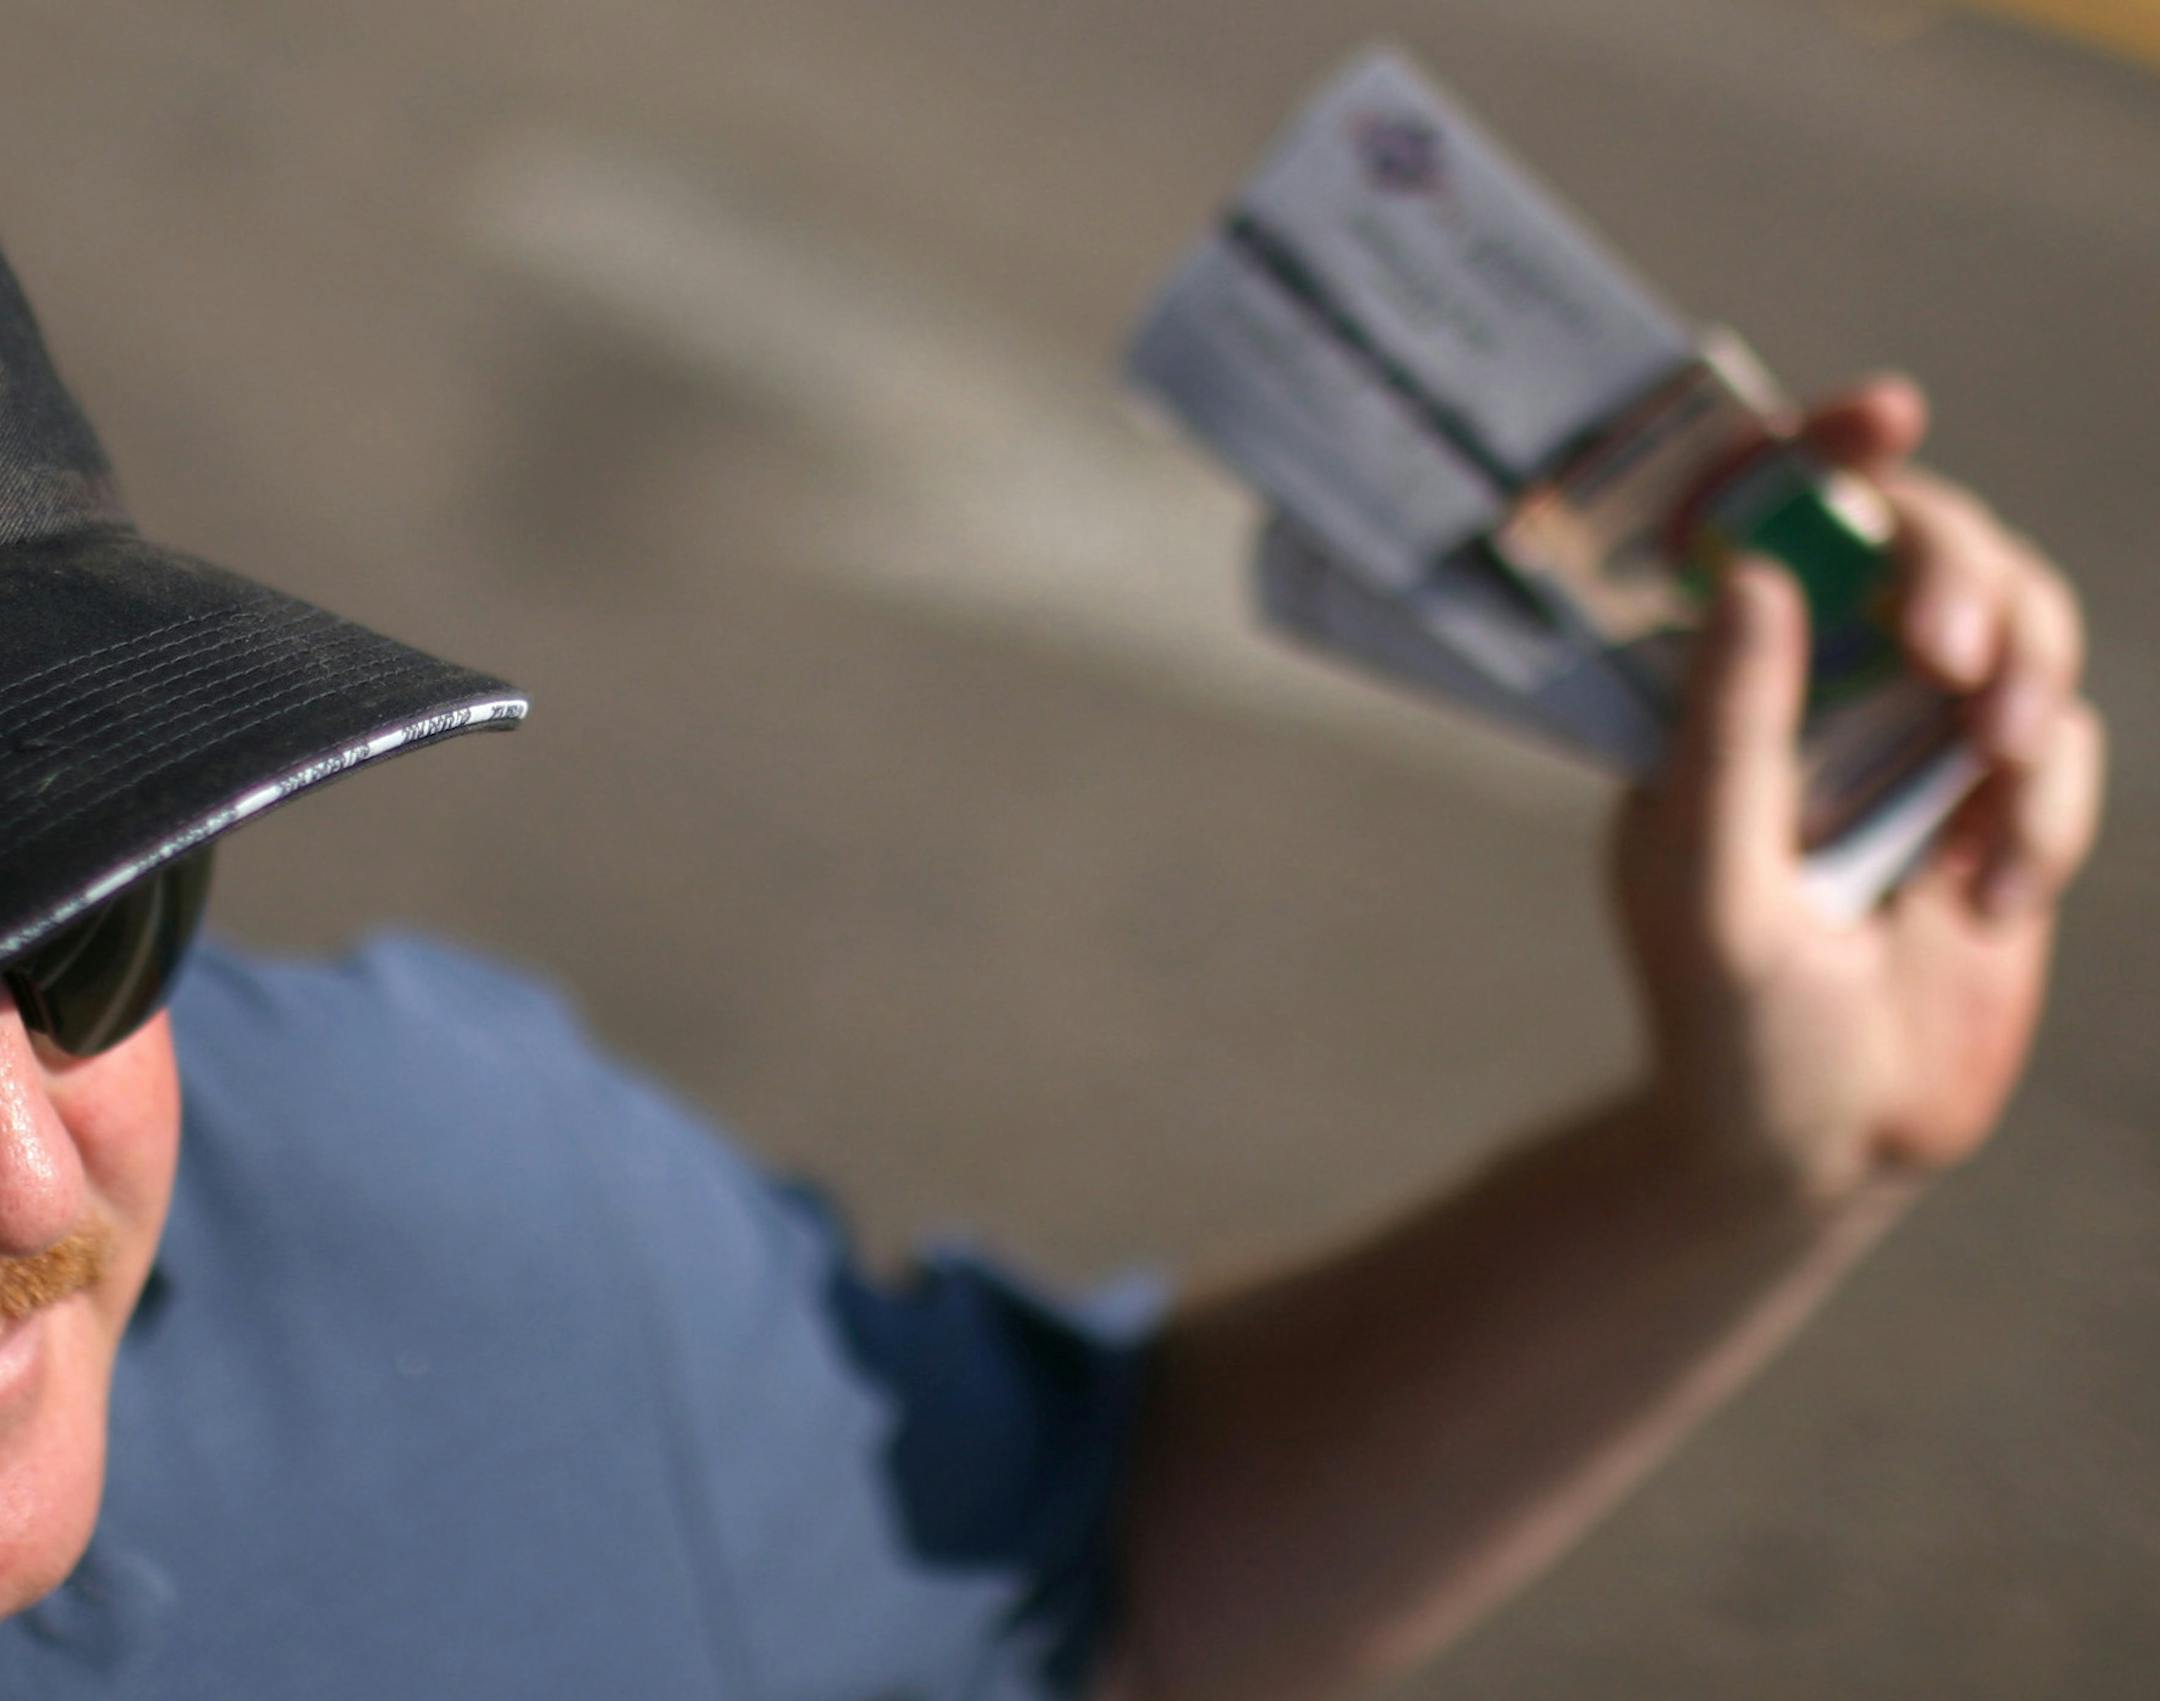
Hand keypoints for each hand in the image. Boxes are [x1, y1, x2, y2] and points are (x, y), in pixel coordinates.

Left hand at [1611, 378, 2105, 1198]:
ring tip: (1978, 781)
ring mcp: (1909, 737)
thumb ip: (1727, 731)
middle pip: (1920, 540)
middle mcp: (1813, 688)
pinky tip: (1985, 896)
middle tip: (1951, 660)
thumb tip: (1756, 571)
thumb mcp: (1709, 880)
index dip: (1820, 445)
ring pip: (2019, 619)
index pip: (1763, 520)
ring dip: (2022, 681)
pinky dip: (2043, 806)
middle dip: (1959, 570)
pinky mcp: (1990, 799)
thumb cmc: (1724, 1017)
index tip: (1885, 413)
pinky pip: (2060, 741)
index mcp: (1712, 686)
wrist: (1822, 1143)